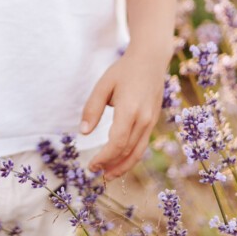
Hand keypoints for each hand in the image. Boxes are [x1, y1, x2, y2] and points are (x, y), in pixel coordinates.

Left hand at [80, 49, 166, 177]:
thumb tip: (84, 132)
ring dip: (123, 167)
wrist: (151, 60)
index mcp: (130, 109)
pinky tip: (120, 162)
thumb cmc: (124, 71)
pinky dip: (131, 157)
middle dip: (111, 165)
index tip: (91, 165)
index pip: (117, 143)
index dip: (104, 158)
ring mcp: (151, 121)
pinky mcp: (153, 122)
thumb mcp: (103, 85)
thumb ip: (92, 109)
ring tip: (108, 175)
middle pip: (127, 151)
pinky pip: (142, 145)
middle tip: (95, 172)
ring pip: (138, 152)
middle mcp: (144, 119)